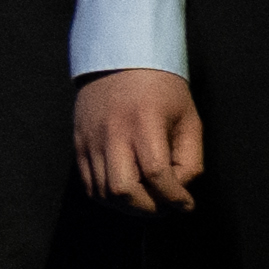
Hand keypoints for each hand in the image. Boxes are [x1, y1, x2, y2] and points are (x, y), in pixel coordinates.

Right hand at [74, 66, 206, 210]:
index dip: (174, 198)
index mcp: (145, 123)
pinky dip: (107, 197)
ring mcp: (91, 140)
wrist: (119, 59)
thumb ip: (189, 158)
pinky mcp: (78, 143)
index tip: (186, 204)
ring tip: (146, 202)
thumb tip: (178, 188)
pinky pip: (88, 183)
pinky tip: (125, 193)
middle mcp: (113, 133)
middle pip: (123, 190)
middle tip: (164, 207)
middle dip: (148, 209)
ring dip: (127, 207)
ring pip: (102, 192)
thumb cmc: (161, 89)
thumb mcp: (189, 118)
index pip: (157, 174)